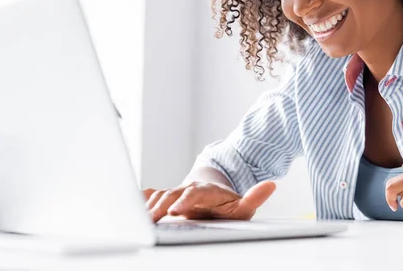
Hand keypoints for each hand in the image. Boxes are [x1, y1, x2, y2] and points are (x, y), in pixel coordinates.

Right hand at [143, 180, 275, 222]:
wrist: (215, 197)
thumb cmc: (228, 206)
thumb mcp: (244, 206)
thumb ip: (255, 197)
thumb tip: (271, 184)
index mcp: (206, 191)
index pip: (195, 193)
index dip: (185, 201)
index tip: (176, 212)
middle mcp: (188, 190)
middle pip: (172, 194)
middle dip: (161, 206)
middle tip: (152, 219)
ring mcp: (176, 193)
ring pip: (160, 196)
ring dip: (149, 206)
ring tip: (140, 219)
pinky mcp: (167, 198)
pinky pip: (151, 195)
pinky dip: (141, 198)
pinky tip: (130, 202)